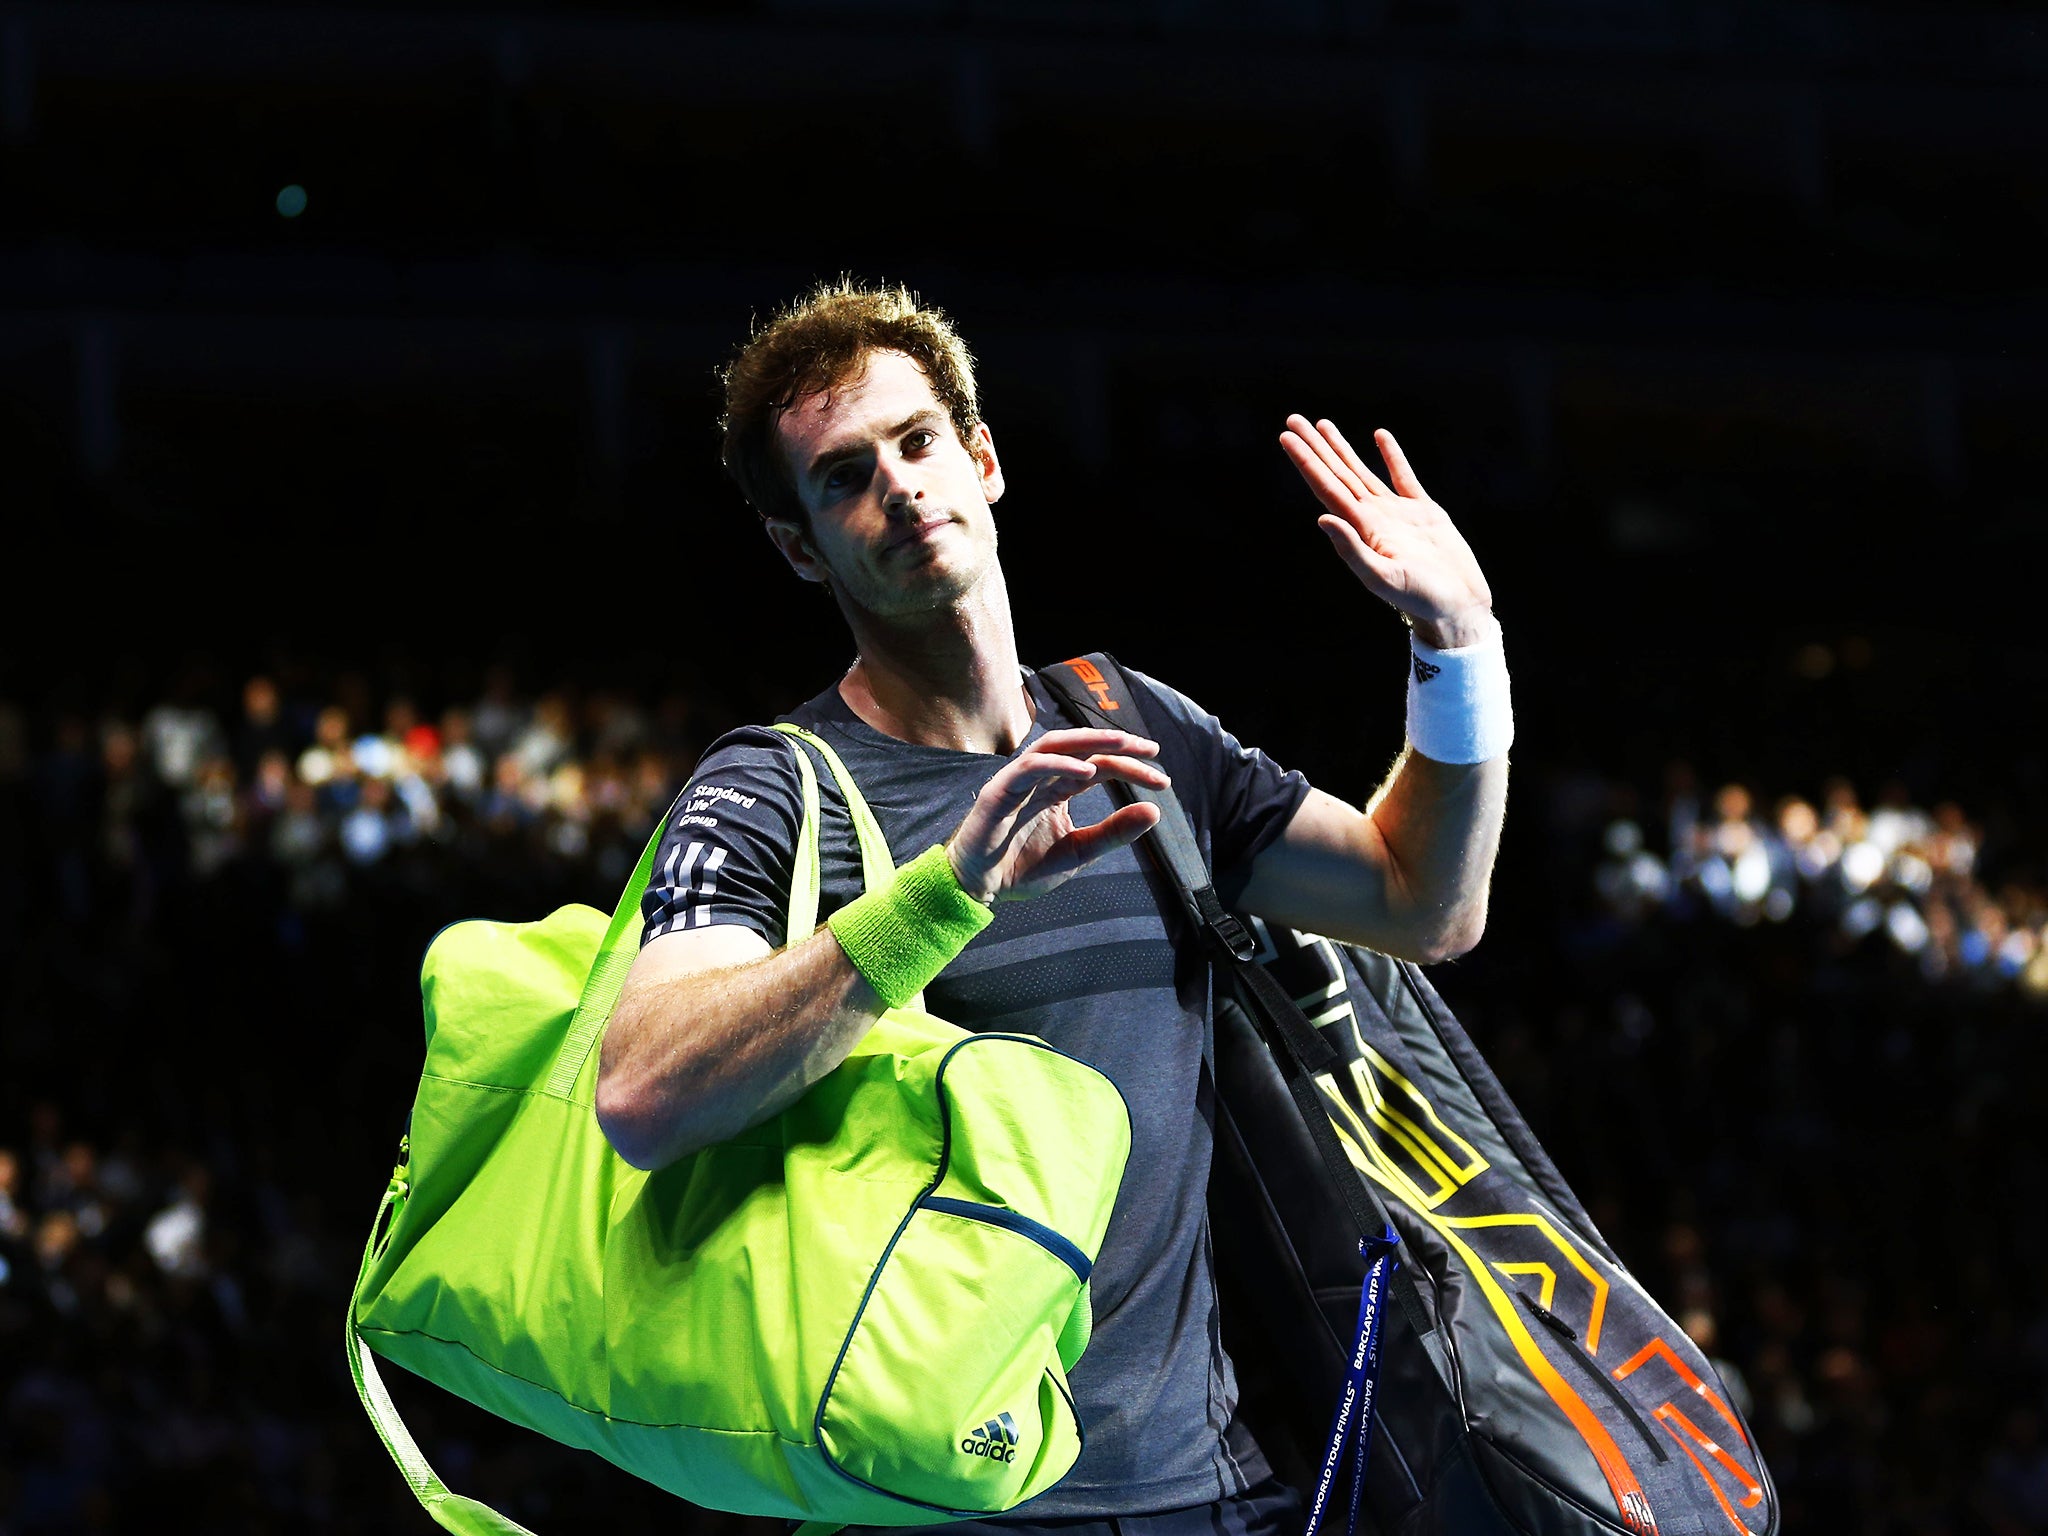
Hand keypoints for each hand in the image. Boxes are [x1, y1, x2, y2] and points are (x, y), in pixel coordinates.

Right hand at [946, 729, 1165, 902]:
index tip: (1163, 781)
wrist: (978, 890)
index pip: (1100, 766)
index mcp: (1058, 789)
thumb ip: (1113, 833)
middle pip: (1081, 747)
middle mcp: (1041, 778)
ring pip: (1054, 744)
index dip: (1131, 767)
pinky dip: (1058, 764)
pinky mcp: (1000, 790)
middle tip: (1152, 749)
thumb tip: (1155, 811)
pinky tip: (1087, 771)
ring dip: (1089, 740)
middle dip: (1116, 743)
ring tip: (1122, 743)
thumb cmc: (1021, 868)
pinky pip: (1029, 767)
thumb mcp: (1078, 852)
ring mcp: (1019, 780)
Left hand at [1279, 416, 1494, 647]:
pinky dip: (1392, 456)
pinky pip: (1403, 477)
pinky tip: (1379, 436)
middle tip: (1293, 419)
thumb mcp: (1382, 577)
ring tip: (1323, 424)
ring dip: (1341, 449)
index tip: (1287, 437)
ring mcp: (1397, 514)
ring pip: (1362, 472)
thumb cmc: (1420, 598)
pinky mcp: (1423, 513)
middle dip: (1315, 447)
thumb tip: (1322, 518)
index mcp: (1361, 529)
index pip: (1326, 487)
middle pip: (1337, 474)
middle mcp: (1373, 518)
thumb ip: (1352, 550)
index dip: (1307, 462)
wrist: (1457, 606)